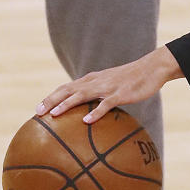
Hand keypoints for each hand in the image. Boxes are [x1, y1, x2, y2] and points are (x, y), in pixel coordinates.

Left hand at [35, 47, 182, 123]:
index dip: (51, 97)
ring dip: (66, 104)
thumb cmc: (133, 80)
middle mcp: (95, 81)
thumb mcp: (112, 86)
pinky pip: (105, 104)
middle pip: (67, 90)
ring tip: (53, 114)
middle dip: (50, 101)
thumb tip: (90, 115)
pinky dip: (95, 112)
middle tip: (37, 113)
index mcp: (92, 80)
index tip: (38, 109)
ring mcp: (107, 87)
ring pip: (81, 95)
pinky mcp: (120, 93)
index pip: (66, 88)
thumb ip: (100, 96)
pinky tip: (86, 121)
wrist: (152, 68)